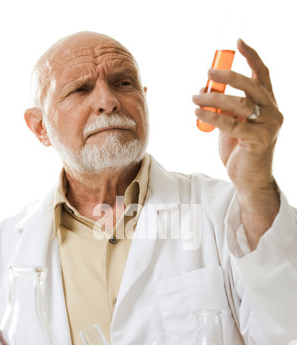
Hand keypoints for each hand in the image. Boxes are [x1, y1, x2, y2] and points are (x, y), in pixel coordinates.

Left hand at [192, 39, 282, 197]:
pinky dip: (212, 116)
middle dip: (228, 75)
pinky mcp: (257, 139)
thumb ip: (223, 107)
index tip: (238, 42)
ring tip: (195, 96)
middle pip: (251, 85)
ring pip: (239, 103)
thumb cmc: (241, 151)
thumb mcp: (232, 124)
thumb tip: (203, 87)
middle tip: (208, 71)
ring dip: (213, 97)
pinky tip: (198, 112)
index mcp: (269, 105)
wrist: (249, 179)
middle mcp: (272, 112)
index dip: (251, 57)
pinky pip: (230, 123)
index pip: (262, 75)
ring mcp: (267, 126)